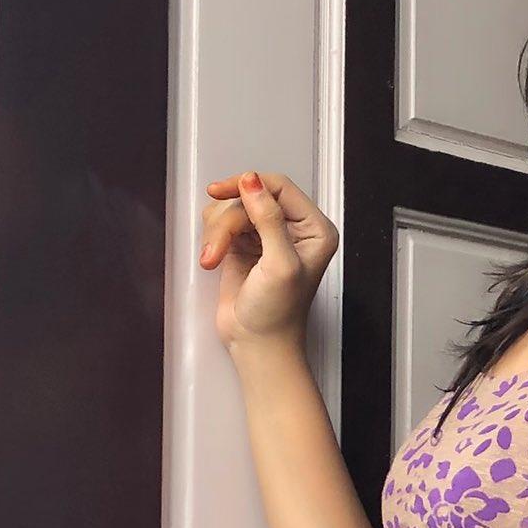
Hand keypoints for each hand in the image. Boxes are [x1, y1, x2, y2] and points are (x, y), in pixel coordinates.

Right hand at [200, 170, 338, 353]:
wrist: (256, 345)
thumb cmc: (277, 314)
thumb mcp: (279, 264)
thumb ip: (268, 219)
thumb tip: (252, 182)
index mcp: (314, 229)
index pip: (280, 187)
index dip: (250, 184)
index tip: (223, 191)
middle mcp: (294, 228)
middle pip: (251, 197)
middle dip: (229, 221)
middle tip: (217, 248)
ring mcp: (267, 235)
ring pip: (233, 209)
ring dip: (218, 233)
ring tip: (213, 259)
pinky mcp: (244, 245)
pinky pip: (222, 223)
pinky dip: (213, 238)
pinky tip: (213, 258)